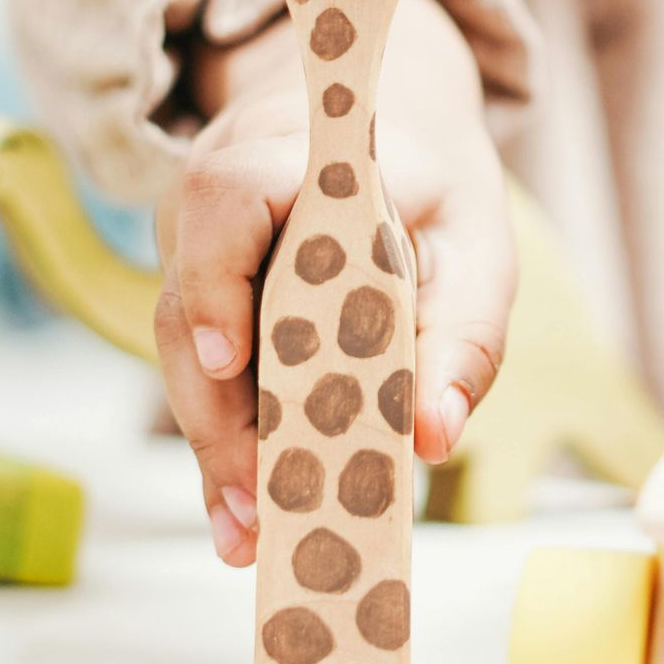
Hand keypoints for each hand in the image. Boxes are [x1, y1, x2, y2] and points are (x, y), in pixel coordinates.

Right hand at [155, 0, 516, 566]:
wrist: (392, 128)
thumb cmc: (437, 190)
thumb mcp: (479, 249)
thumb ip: (466, 336)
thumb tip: (435, 437)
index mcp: (292, 155)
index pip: (227, 200)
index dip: (215, 280)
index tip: (226, 361)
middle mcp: (219, 199)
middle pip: (188, 304)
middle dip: (218, 415)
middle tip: (255, 509)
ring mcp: (196, 247)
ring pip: (185, 351)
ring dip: (215, 445)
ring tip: (248, 535)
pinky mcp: (201, 296)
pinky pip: (201, 368)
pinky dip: (226, 438)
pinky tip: (245, 514)